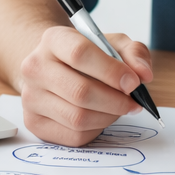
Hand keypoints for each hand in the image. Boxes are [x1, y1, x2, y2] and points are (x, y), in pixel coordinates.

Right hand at [18, 25, 152, 146]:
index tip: (133, 82)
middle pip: (80, 91)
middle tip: (134, 103)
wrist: (53, 66)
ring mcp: (30, 97)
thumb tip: (144, 74)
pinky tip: (101, 117)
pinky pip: (73, 135)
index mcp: (53, 39)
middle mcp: (35, 67)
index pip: (80, 54)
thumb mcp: (111, 43)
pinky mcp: (34, 122)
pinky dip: (96, 129)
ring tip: (119, 108)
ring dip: (108, 117)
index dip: (111, 71)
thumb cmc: (87, 55)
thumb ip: (134, 53)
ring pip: (78, 117)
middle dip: (115, 101)